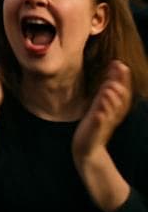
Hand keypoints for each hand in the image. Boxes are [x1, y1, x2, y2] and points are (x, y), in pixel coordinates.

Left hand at [73, 61, 134, 211]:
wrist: (87, 148)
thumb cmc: (94, 124)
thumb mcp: (102, 105)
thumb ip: (107, 89)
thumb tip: (113, 69)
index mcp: (114, 109)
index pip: (123, 92)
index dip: (123, 79)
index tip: (119, 63)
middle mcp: (113, 115)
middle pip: (121, 100)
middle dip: (120, 85)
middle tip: (119, 70)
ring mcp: (104, 123)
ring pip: (111, 110)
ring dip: (111, 99)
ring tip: (108, 87)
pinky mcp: (95, 131)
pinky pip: (100, 123)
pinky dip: (101, 116)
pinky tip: (99, 110)